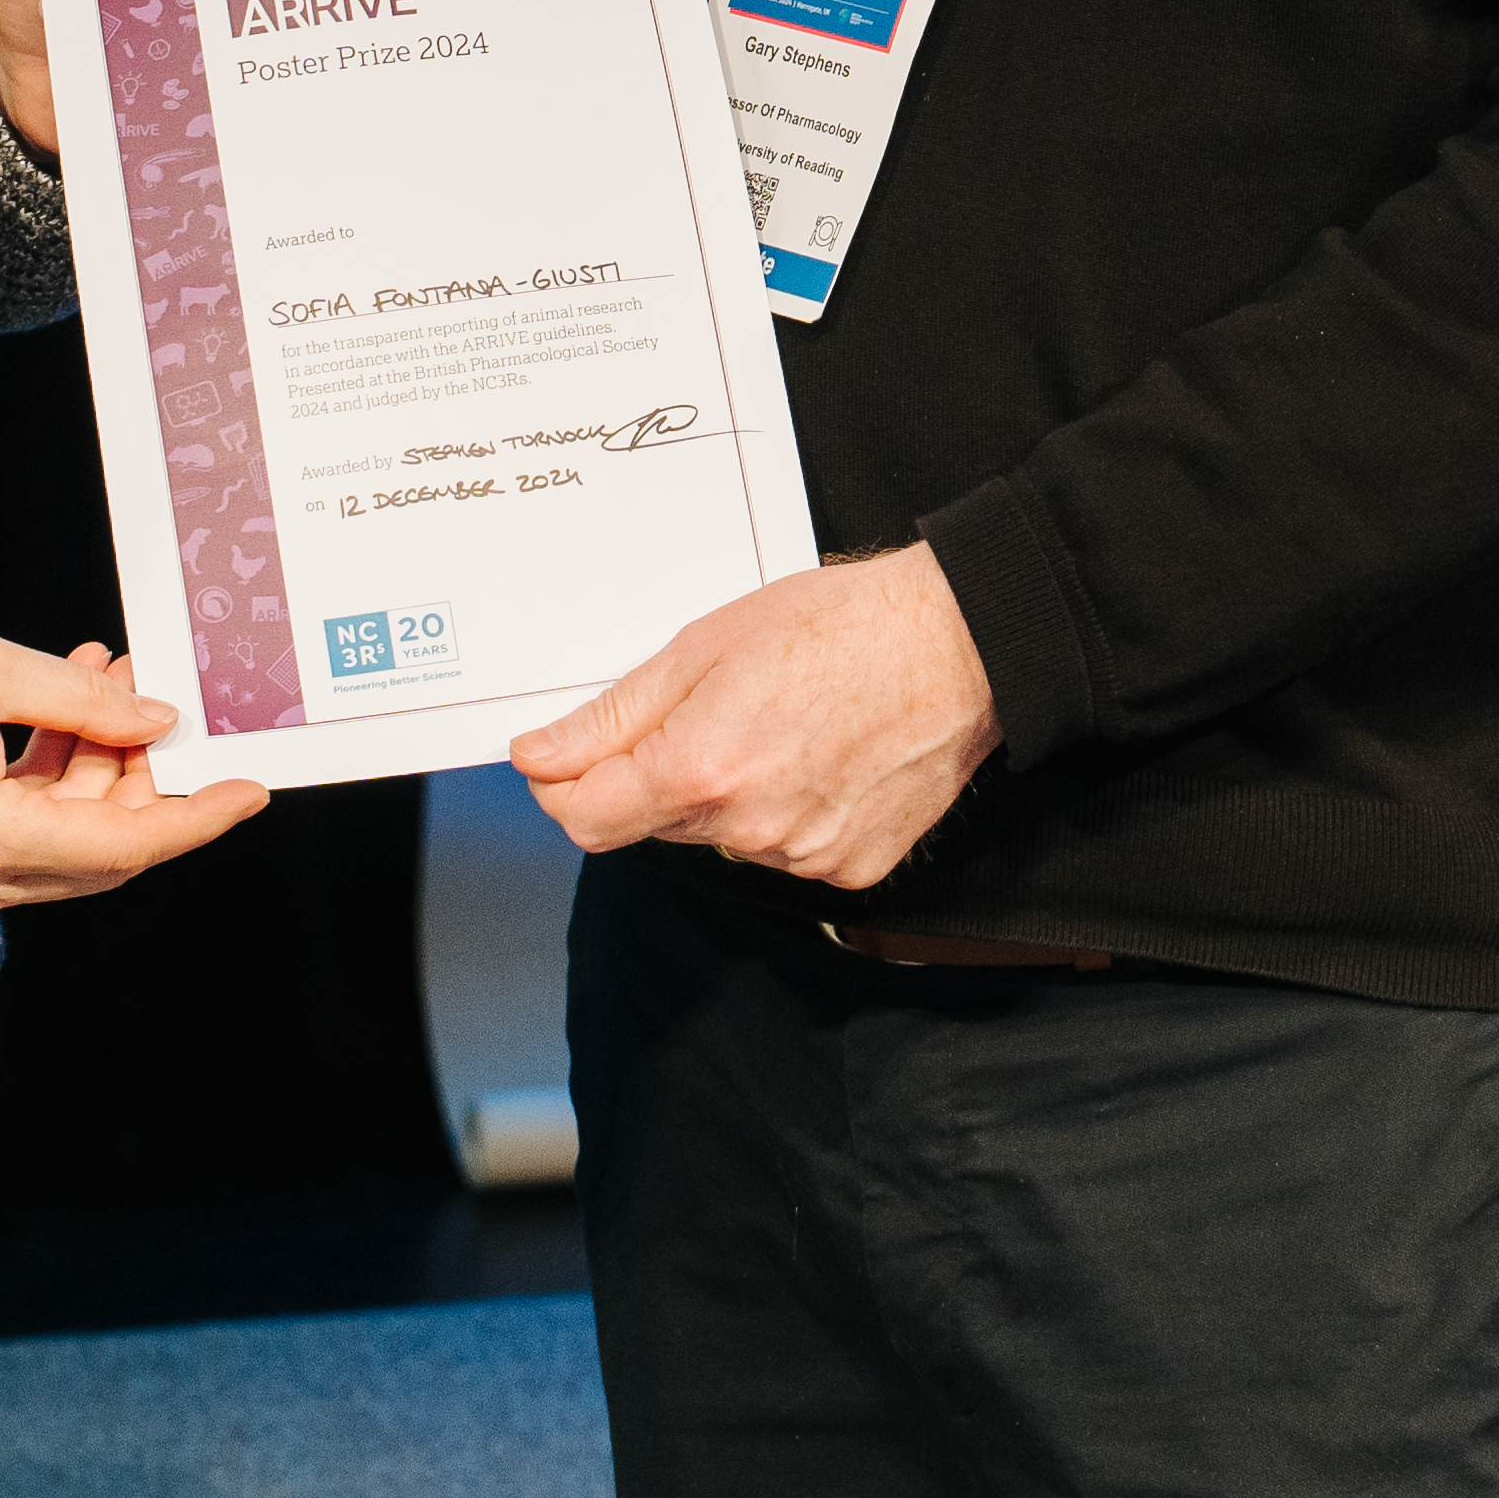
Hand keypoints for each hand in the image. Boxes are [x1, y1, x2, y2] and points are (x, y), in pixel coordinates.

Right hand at [0, 626, 267, 917]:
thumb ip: (80, 699)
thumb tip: (153, 718)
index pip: (124, 847)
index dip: (195, 818)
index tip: (247, 791)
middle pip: (99, 848)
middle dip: (138, 774)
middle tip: (150, 696)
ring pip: (65, 839)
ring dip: (94, 766)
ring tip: (102, 679)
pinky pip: (21, 832)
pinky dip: (50, 777)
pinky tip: (60, 707)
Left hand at [512, 547, 997, 890]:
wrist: (959, 645)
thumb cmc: (840, 627)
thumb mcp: (704, 646)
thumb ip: (612, 716)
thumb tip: (539, 756)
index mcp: (700, 770)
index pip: (586, 818)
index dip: (564, 785)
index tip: (566, 758)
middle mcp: (747, 830)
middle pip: (654, 822)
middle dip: (659, 774)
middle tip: (714, 705)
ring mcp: (802, 857)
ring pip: (722, 837)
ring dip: (727, 793)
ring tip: (784, 723)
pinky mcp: (849, 870)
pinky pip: (785, 849)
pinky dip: (788, 810)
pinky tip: (823, 757)